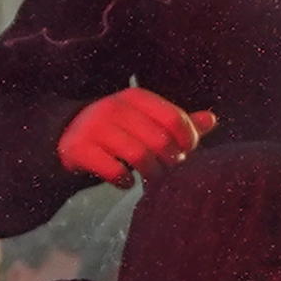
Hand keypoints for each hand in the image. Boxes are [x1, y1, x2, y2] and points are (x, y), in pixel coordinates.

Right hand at [57, 89, 216, 186]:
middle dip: (170, 162)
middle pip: (160, 141)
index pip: (175, 119)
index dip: (187, 142)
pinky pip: (113, 171)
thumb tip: (212, 120)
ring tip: (151, 180)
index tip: (185, 154)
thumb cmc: (119, 130)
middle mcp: (115, 107)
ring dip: (151, 175)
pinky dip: (125, 181)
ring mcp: (95, 127)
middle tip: (169, 172)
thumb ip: (177, 123)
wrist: (68, 134)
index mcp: (137, 98)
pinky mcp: (78, 148)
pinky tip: (125, 182)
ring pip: (139, 157)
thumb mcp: (146, 120)